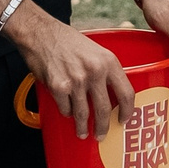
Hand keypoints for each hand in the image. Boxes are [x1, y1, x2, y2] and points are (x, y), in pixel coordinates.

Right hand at [15, 8, 136, 138]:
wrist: (41, 33)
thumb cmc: (68, 41)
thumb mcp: (96, 50)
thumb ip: (106, 70)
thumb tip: (113, 94)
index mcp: (108, 61)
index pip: (126, 93)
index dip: (128, 111)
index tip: (124, 120)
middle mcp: (95, 71)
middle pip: (104, 109)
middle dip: (103, 127)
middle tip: (101, 134)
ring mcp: (76, 80)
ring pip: (83, 114)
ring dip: (83, 127)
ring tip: (82, 132)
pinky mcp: (59, 87)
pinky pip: (66, 109)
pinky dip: (66, 112)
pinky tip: (67, 111)